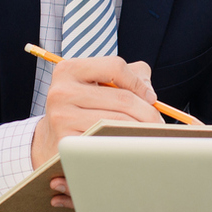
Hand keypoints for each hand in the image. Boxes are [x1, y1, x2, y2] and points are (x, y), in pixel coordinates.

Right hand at [33, 56, 160, 204]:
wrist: (51, 138)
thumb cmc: (84, 106)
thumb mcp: (98, 83)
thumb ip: (129, 76)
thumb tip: (150, 93)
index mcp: (69, 69)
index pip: (115, 66)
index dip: (139, 83)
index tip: (151, 98)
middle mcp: (61, 91)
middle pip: (122, 98)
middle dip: (149, 112)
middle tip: (160, 123)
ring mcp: (62, 118)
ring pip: (118, 121)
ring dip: (141, 129)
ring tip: (151, 134)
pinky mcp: (67, 142)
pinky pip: (107, 141)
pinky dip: (125, 143)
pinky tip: (132, 144)